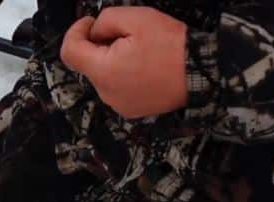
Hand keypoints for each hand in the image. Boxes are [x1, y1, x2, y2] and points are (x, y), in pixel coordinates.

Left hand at [60, 7, 187, 118]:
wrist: (204, 73)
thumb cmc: (172, 45)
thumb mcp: (137, 18)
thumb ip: (106, 21)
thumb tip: (94, 32)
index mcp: (103, 72)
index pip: (69, 52)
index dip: (75, 32)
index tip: (90, 22)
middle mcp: (105, 93)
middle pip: (88, 64)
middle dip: (100, 45)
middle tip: (127, 34)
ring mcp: (118, 104)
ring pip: (103, 76)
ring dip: (112, 60)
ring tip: (141, 51)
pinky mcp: (131, 110)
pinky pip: (117, 87)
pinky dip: (123, 74)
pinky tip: (144, 66)